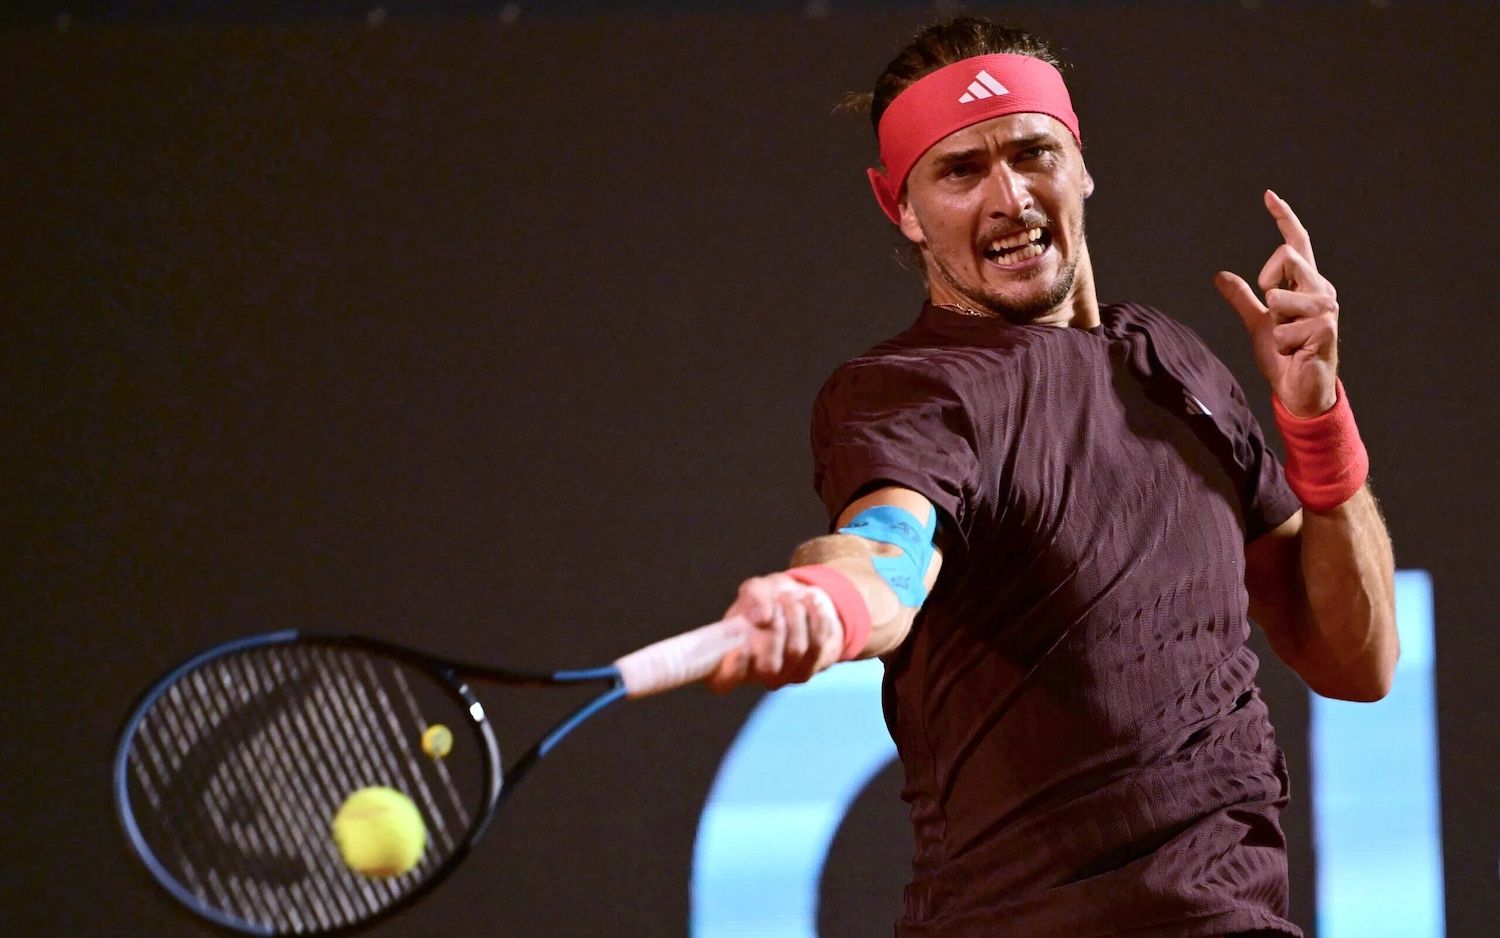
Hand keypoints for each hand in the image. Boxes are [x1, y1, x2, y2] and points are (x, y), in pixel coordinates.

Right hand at [707, 574, 843, 691]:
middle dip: (777, 628)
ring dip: (796, 617)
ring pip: (795, 651)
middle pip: (768, 666)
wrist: (800, 600)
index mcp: (728, 656)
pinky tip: (811, 604)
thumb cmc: (768, 598)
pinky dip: (816, 619)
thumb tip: (761, 617)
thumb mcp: (757, 588)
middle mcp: (752, 674)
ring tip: (792, 599)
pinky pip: (816, 646)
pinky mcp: (804, 673)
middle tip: (778, 603)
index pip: (722, 680)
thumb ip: (753, 597)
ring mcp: (780, 677)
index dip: (731, 670)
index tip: (742, 648)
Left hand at [1214, 190, 1339, 416]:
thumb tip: (1219, 275)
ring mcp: (1327, 307)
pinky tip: (1296, 354)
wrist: (1299, 388)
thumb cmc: (1285, 355)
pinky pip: (1284, 327)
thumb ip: (1242, 298)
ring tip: (1288, 341)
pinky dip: (1281, 345)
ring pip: (1280, 295)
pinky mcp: (1326, 328)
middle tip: (1274, 312)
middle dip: (1266, 281)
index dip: (1283, 218)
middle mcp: (1321, 288)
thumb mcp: (1258, 322)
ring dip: (1275, 325)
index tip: (1267, 195)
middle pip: (1286, 255)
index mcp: (1307, 283)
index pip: (1297, 243)